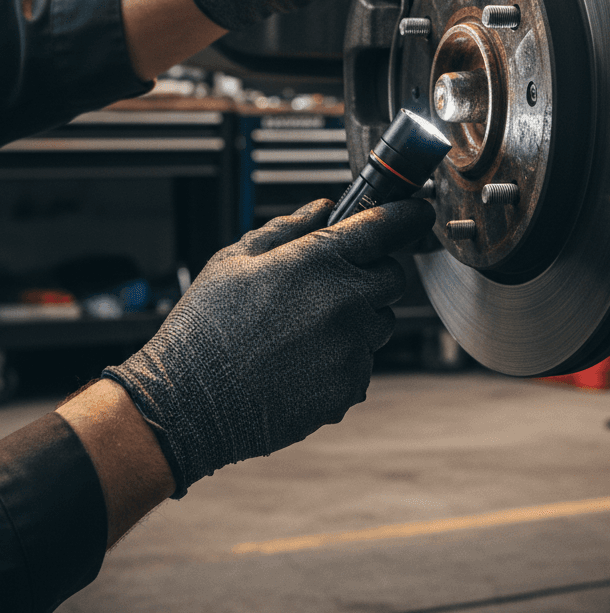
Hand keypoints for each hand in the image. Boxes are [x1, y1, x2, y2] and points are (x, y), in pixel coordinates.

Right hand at [102, 197, 434, 493]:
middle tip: (329, 287)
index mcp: (318, 260)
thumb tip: (323, 209)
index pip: (386, 225)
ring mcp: (352, 348)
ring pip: (379, 325)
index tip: (416, 213)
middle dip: (371, 276)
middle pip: (393, 278)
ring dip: (357, 322)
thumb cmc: (204, 328)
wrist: (189, 404)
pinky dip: (341, 363)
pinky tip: (297, 366)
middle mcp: (345, 301)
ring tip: (301, 334)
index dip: (408, 215)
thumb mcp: (233, 261)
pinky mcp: (350, 387)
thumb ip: (287, 229)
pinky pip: (361, 366)